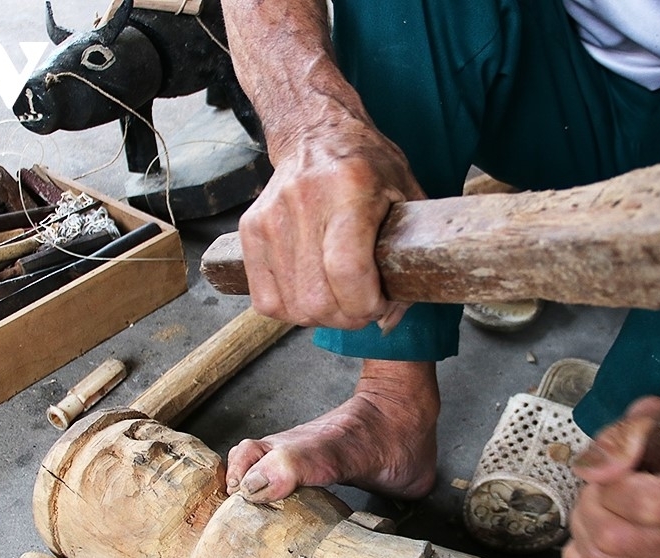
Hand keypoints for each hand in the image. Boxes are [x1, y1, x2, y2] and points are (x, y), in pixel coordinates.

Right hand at [238, 118, 420, 329]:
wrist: (315, 134)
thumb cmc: (368, 167)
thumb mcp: (406, 197)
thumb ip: (409, 258)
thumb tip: (388, 320)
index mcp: (350, 188)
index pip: (349, 272)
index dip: (368, 305)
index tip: (381, 303)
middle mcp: (304, 202)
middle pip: (318, 298)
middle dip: (348, 318)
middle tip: (363, 306)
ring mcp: (270, 218)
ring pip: (293, 306)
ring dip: (321, 317)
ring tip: (339, 300)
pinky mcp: (250, 230)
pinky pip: (266, 300)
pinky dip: (292, 310)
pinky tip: (311, 293)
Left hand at [561, 397, 659, 557]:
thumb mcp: (654, 420)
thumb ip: (624, 439)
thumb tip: (596, 471)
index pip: (647, 506)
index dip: (611, 485)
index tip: (608, 468)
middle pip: (616, 539)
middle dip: (590, 505)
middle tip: (596, 485)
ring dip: (583, 526)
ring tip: (594, 503)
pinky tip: (590, 533)